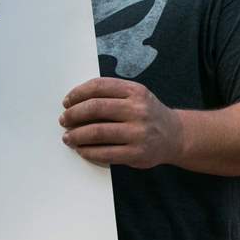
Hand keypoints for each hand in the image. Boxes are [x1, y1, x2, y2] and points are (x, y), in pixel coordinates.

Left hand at [59, 78, 182, 168]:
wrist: (175, 136)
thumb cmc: (148, 115)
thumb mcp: (136, 96)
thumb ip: (112, 94)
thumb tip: (75, 102)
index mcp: (135, 91)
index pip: (99, 86)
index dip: (78, 93)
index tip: (67, 101)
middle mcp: (138, 110)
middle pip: (95, 108)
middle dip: (73, 114)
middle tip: (64, 120)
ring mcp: (138, 133)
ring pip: (97, 132)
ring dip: (76, 135)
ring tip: (68, 137)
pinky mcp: (136, 153)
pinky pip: (105, 153)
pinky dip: (88, 152)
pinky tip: (81, 150)